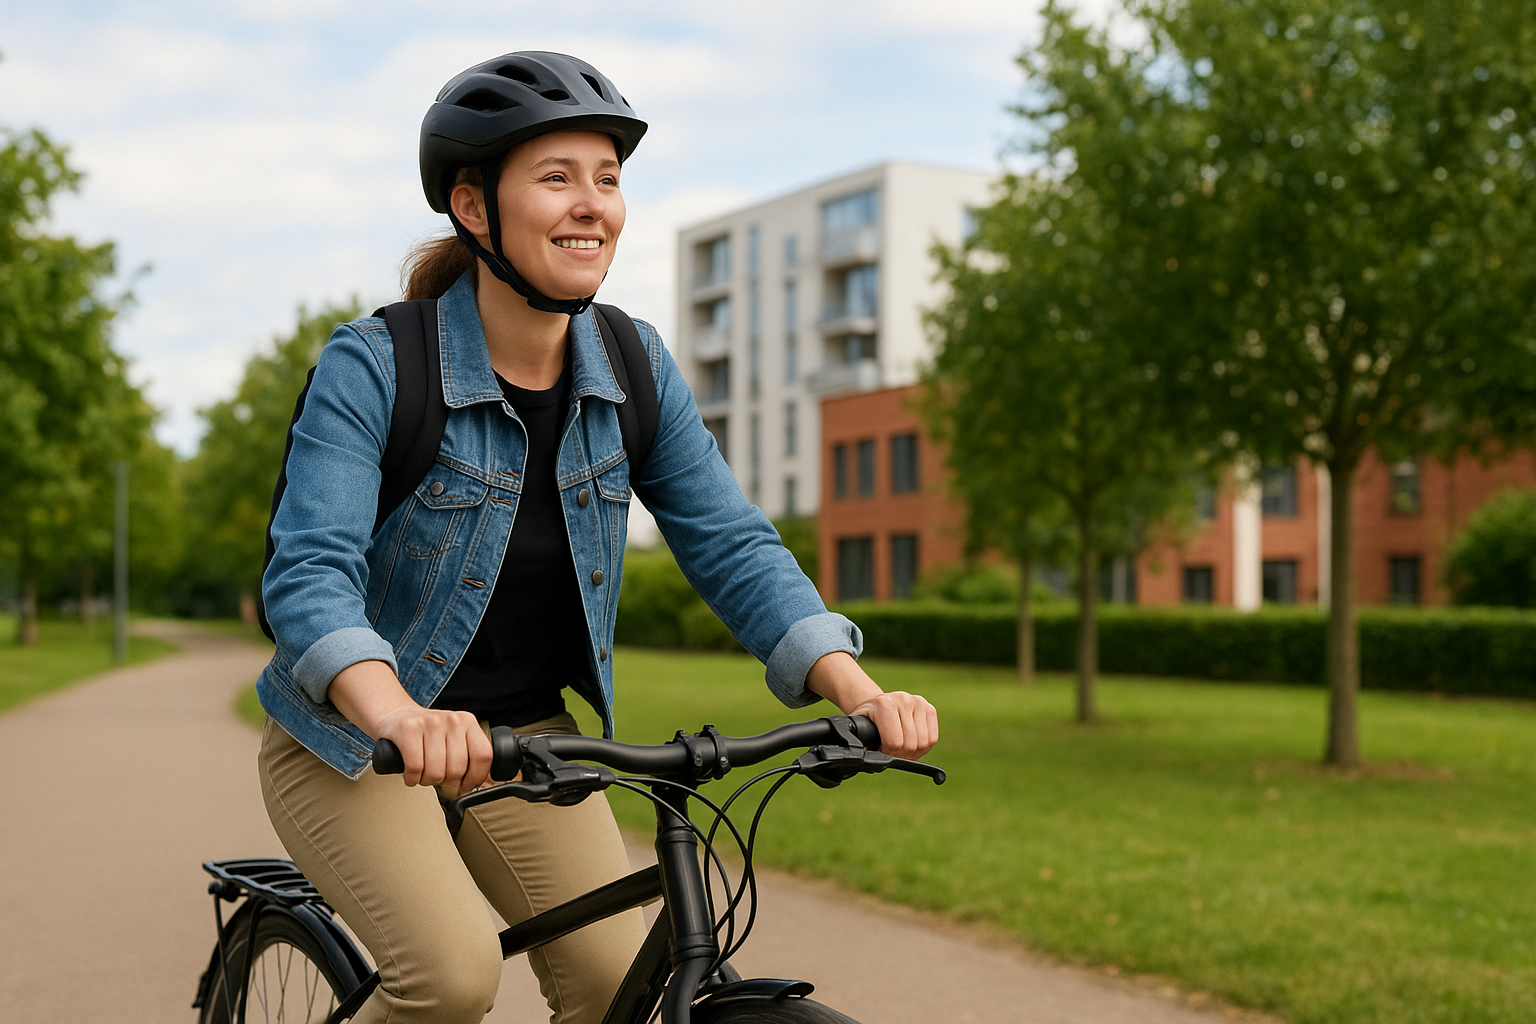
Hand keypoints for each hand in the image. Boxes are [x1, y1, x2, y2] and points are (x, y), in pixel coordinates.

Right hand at [326, 659, 492, 796]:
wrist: (395, 715)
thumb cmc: (426, 734)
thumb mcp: (453, 736)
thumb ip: (467, 754)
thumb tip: (476, 785)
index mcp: (468, 722)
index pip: (483, 756)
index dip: (476, 778)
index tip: (466, 786)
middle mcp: (452, 720)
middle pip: (457, 769)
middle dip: (446, 782)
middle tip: (437, 778)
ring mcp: (430, 723)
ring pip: (436, 771)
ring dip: (426, 781)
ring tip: (423, 774)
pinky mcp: (407, 729)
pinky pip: (415, 768)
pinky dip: (411, 779)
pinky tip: (410, 774)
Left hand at [804, 651, 938, 759]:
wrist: (875, 703)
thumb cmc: (867, 721)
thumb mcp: (858, 730)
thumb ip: (862, 745)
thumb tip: (867, 762)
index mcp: (884, 703)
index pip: (895, 742)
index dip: (888, 754)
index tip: (880, 751)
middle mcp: (903, 699)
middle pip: (910, 744)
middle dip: (901, 754)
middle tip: (891, 751)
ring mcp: (918, 702)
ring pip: (924, 743)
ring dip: (913, 752)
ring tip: (900, 748)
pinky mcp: (929, 708)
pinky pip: (933, 738)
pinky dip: (924, 747)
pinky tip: (911, 743)